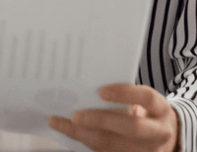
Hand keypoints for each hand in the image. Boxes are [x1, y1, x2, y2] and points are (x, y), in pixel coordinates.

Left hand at [48, 83, 179, 151]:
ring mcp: (147, 150)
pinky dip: (84, 141)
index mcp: (160, 109)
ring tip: (59, 122)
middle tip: (75, 115)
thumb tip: (87, 80)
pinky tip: (67, 131)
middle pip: (131, 127)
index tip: (101, 91)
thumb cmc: (146, 110)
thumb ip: (123, 92)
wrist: (166, 136)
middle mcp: (158, 131)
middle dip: (101, 120)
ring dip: (83, 134)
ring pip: (114, 145)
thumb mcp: (143, 99)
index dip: (125, 93)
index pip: (146, 98)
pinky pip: (105, 151)